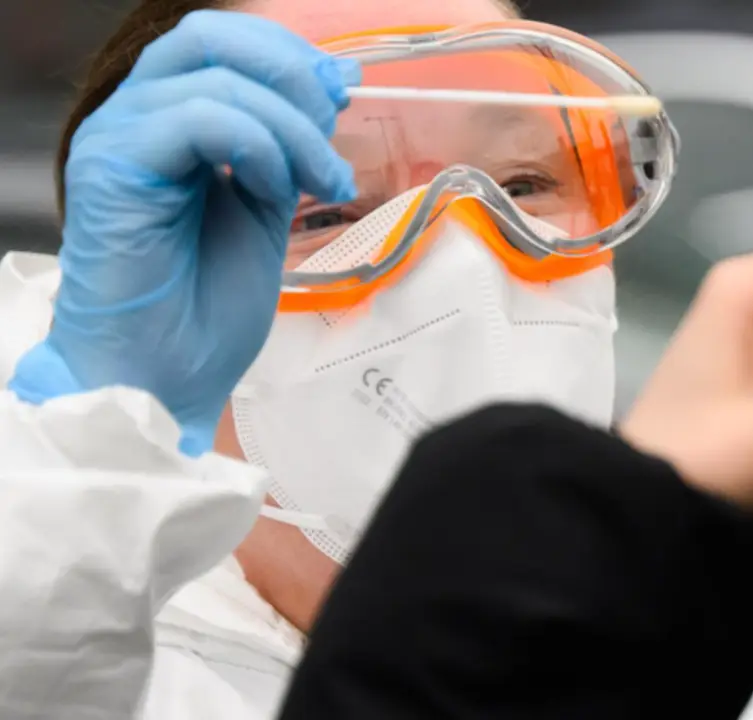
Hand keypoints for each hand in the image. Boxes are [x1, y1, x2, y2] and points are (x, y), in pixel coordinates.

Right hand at [8, 11, 359, 454]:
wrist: (167, 378)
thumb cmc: (206, 309)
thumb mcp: (266, 206)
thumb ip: (287, 146)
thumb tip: (331, 85)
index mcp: (167, 121)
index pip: (220, 41)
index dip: (288, 54)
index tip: (341, 94)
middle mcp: (134, 119)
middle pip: (209, 37)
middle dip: (289, 73)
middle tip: (333, 127)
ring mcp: (118, 140)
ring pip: (215, 78)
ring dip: (290, 127)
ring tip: (321, 182)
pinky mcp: (112, 169)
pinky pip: (196, 119)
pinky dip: (256, 145)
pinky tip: (276, 191)